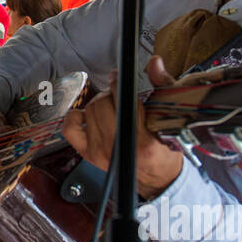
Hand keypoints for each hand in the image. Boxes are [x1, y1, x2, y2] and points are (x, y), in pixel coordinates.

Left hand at [60, 56, 182, 199]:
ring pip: (89, 111)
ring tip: (109, 104)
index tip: (121, 78)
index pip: (124, 103)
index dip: (120, 86)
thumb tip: (154, 62)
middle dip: (110, 93)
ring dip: (98, 102)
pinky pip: (70, 129)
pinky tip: (86, 113)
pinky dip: (75, 116)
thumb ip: (163, 86)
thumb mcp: (171, 118)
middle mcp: (117, 148)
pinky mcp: (88, 154)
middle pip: (102, 105)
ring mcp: (100, 152)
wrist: (156, 178)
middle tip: (118, 93)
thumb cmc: (165, 149)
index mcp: (142, 141)